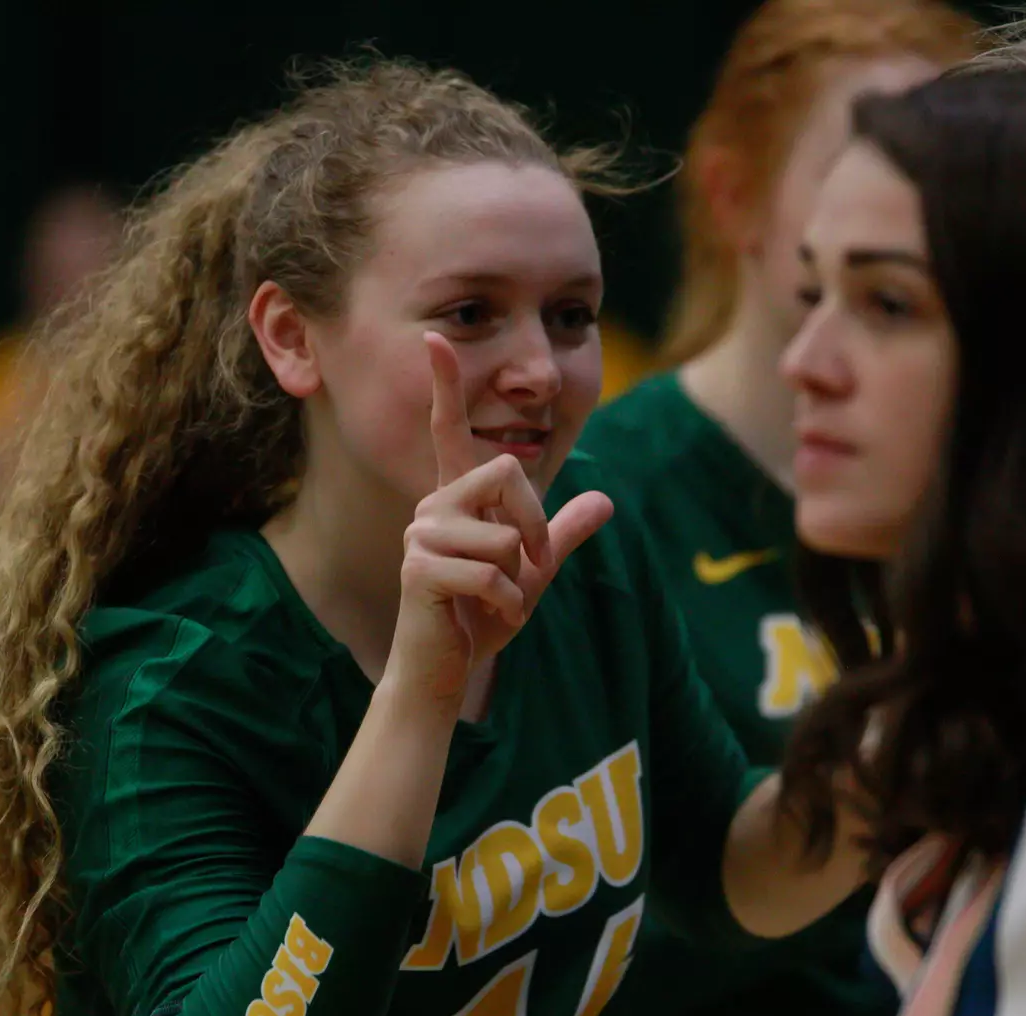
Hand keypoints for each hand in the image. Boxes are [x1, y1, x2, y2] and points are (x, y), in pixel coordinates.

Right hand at [388, 333, 612, 701]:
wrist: (445, 669)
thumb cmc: (480, 617)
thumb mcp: (533, 572)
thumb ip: (564, 534)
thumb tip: (604, 500)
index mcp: (456, 498)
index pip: (449, 430)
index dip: (443, 384)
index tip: (435, 337)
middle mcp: (434, 506)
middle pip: (507, 470)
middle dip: (535, 525)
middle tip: (529, 567)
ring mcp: (423, 536)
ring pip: (505, 535)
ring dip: (517, 580)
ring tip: (494, 601)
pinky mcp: (420, 569)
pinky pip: (491, 573)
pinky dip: (505, 604)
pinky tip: (484, 617)